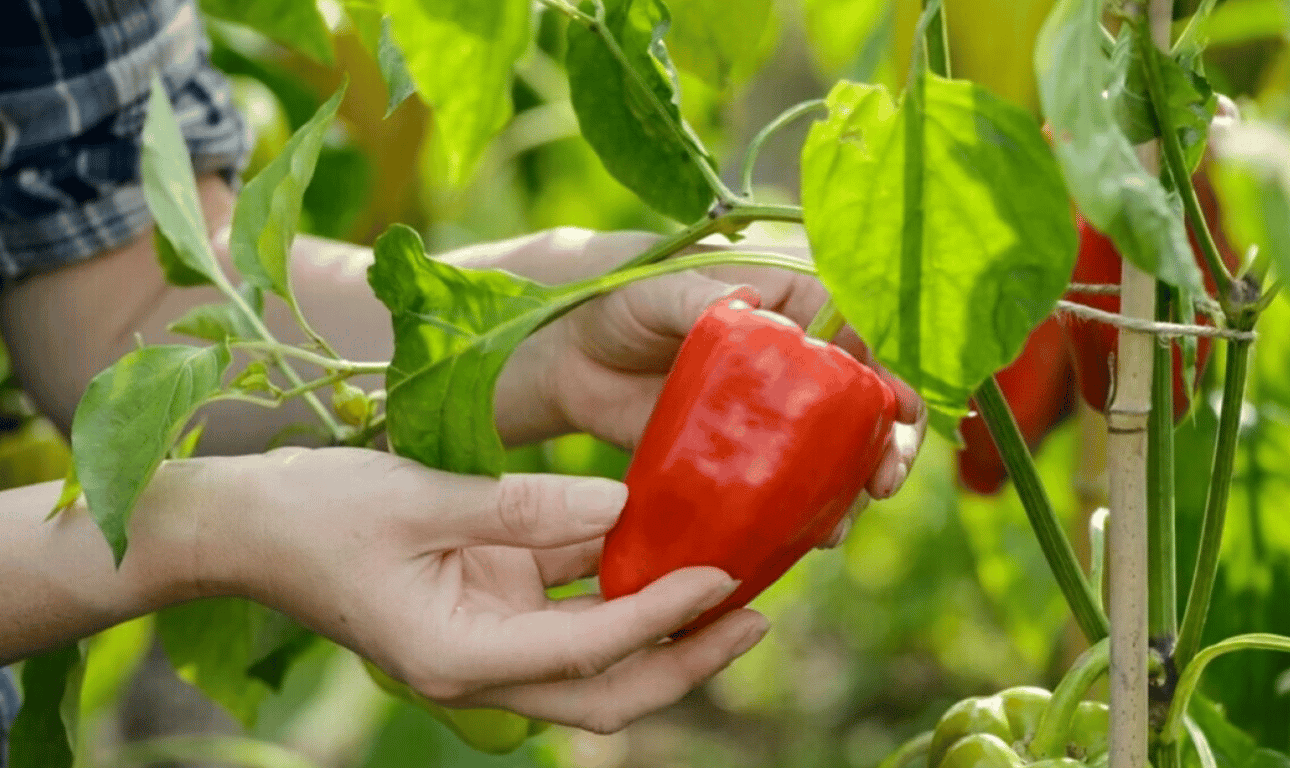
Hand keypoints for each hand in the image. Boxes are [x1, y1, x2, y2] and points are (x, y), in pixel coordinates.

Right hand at [213, 447, 767, 732]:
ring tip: (731, 582)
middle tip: (753, 617)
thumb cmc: (317, 514)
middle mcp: (481, 663)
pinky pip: (565, 602)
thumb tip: (622, 504)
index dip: (660, 619)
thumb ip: (523, 506)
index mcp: (458, 658)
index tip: (722, 581)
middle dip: (683, 659)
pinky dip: (614, 582)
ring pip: (594, 656)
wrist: (244, 526)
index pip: (585, 651)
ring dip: (659, 625)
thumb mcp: (422, 501)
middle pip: (605, 688)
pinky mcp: (486, 602)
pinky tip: (662, 543)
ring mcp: (486, 636)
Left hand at [485, 228, 928, 542]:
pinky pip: (785, 487)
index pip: (865, 334)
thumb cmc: (621, 296)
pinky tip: (803, 541)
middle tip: (884, 484)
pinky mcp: (744, 455)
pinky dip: (800, 514)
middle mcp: (799, 359)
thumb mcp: (663, 291)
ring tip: (835, 528)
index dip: (892, 373)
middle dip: (887, 444)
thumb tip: (756, 314)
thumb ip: (705, 300)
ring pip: (834, 452)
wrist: (568, 351)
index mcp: (796, 302)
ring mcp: (775, 412)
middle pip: (866, 402)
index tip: (902, 413)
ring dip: (847, 491)